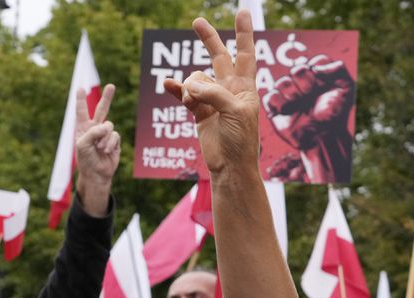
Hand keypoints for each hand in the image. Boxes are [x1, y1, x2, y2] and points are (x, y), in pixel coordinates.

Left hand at [75, 84, 119, 216]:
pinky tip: (106, 151)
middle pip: (102, 109)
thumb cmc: (85, 159)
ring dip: (104, 138)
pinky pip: (115, 135)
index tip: (80, 88)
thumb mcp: (82, 144)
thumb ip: (92, 132)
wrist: (96, 174)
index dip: (81, 100)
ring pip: (109, 126)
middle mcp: (95, 128)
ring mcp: (106, 135)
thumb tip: (106, 127)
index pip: (82, 111)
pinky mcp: (115, 141)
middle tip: (112, 86)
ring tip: (99, 148)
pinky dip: (110, 143)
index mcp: (83, 128)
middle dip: (107, 98)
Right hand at [163, 12, 259, 177]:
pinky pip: (184, 94)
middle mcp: (229, 90)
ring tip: (193, 104)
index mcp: (245, 88)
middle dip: (208, 39)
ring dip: (190, 89)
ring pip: (195, 80)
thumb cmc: (240, 141)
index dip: (244, 34)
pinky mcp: (198, 111)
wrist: (230, 166)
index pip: (245, 54)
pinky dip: (175, 90)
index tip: (242, 12)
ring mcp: (212, 100)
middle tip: (197, 21)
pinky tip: (167, 85)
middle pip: (218, 57)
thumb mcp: (234, 112)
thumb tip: (190, 85)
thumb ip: (214, 93)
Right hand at [262, 55, 354, 182]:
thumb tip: (316, 65)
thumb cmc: (335, 114)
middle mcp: (300, 83)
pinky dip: (279, 102)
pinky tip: (288, 110)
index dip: (319, 72)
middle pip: (297, 69)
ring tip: (301, 105)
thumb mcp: (346, 88)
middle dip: (306, 82)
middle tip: (311, 96)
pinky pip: (270, 97)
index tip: (324, 85)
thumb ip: (338, 69)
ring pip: (282, 82)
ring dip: (293, 93)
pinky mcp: (275, 108)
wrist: (325, 137)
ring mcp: (287, 95)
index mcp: (317, 75)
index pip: (314, 61)